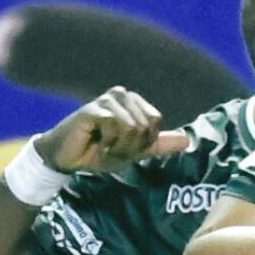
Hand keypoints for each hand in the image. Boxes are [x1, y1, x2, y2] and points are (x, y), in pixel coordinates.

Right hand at [33, 86, 188, 172]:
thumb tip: (187, 140)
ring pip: (132, 126)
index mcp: (134, 102)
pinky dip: (107, 141)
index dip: (144, 142)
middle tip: (111, 148)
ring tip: (104, 146)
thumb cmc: (98, 152)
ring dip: (119, 146)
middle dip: (130, 146)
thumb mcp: (134, 152)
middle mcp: (122, 95)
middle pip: (145, 126)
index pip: (156, 121)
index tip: (126, 147)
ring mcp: (107, 99)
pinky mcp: (93, 108)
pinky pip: (114, 125)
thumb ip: (158, 144)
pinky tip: (95, 142)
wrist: (66, 159)